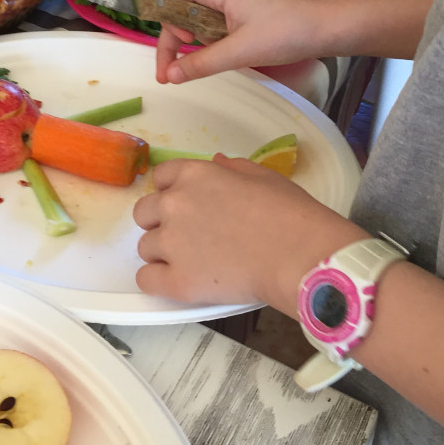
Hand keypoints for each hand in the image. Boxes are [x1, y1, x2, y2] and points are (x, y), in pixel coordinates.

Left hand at [133, 154, 363, 308]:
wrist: (299, 256)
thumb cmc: (290, 214)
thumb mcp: (262, 176)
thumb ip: (231, 168)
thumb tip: (216, 163)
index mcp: (194, 175)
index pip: (161, 178)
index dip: (172, 192)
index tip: (187, 207)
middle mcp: (175, 204)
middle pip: (144, 213)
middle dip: (161, 222)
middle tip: (188, 237)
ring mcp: (172, 243)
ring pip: (145, 248)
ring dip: (163, 254)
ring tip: (194, 263)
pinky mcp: (176, 280)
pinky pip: (146, 280)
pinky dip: (159, 281)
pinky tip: (179, 282)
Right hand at [153, 0, 340, 84]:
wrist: (331, 25)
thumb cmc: (287, 32)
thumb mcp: (240, 51)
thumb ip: (201, 63)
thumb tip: (170, 76)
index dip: (162, 26)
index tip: (172, 57)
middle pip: (182, 7)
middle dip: (177, 40)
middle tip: (178, 73)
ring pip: (200, 15)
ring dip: (199, 40)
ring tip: (214, 60)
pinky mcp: (249, 1)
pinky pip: (218, 17)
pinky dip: (216, 37)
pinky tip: (229, 52)